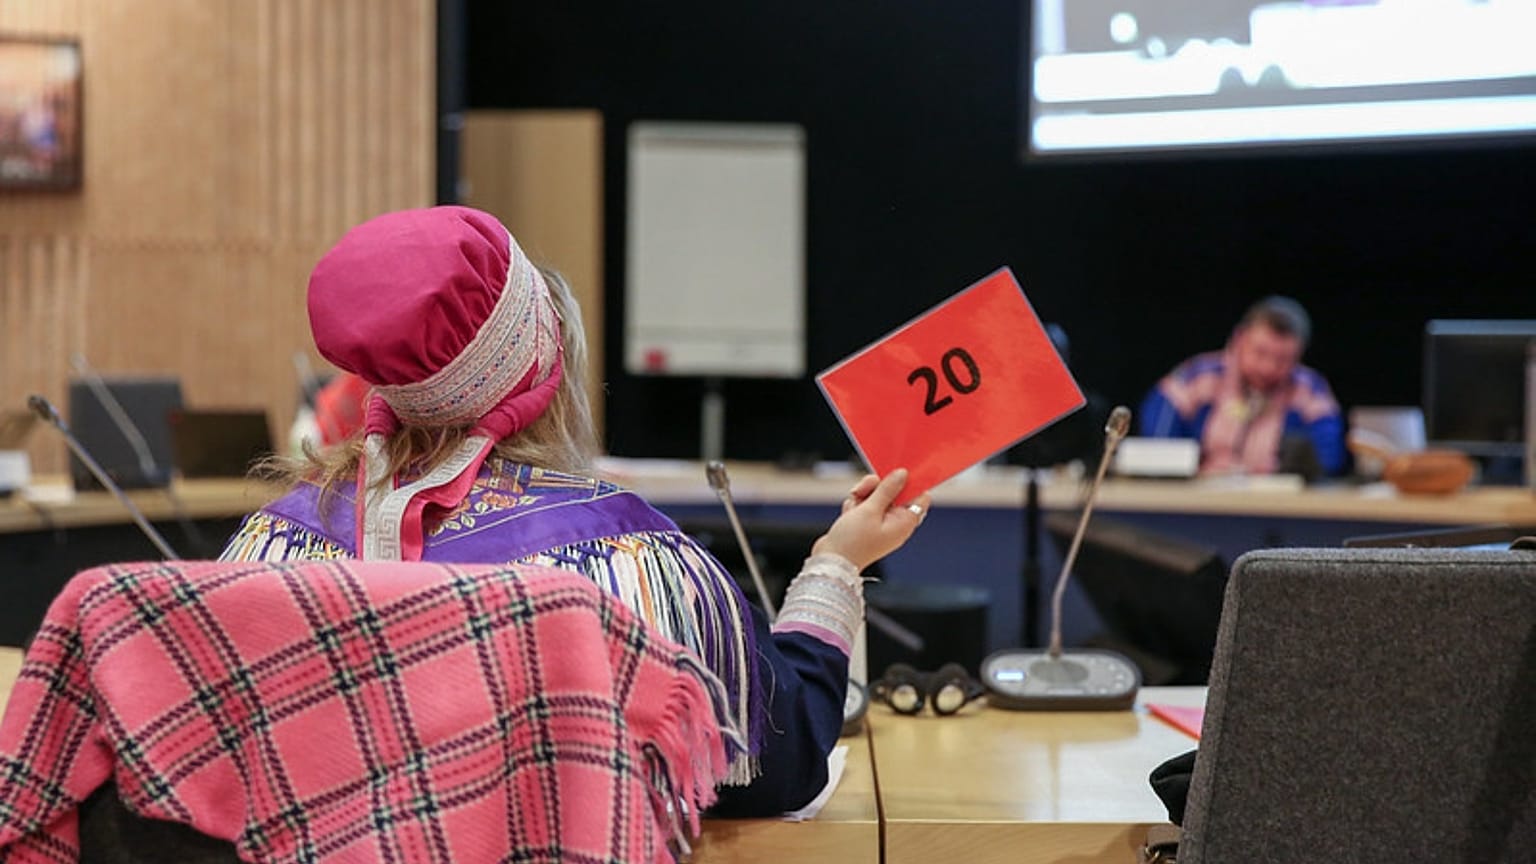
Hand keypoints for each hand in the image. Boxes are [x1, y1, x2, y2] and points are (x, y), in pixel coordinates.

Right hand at [811, 468, 930, 570]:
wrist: (831, 560)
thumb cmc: (853, 542)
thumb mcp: (870, 510)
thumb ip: (887, 489)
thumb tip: (902, 474)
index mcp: (904, 522)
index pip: (919, 496)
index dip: (910, 482)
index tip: (897, 472)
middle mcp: (895, 522)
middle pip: (895, 492)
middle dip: (877, 488)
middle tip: (864, 489)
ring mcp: (881, 522)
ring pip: (877, 495)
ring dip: (863, 496)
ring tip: (853, 506)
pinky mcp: (867, 522)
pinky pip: (865, 504)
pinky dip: (856, 505)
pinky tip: (848, 513)